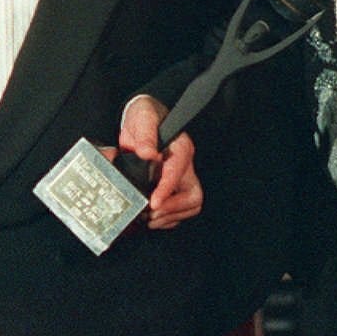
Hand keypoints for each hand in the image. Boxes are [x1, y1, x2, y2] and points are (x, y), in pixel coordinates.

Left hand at [110, 96, 202, 229]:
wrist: (143, 119)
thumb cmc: (146, 116)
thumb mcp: (143, 117)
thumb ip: (145, 134)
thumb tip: (147, 153)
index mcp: (180, 148)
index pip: (178, 173)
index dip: (166, 190)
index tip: (154, 202)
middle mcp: (185, 165)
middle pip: (193, 196)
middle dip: (173, 209)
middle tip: (150, 213)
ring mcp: (182, 178)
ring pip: (190, 206)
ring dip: (169, 216)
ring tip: (148, 217)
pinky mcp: (175, 187)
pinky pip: (179, 211)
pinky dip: (167, 219)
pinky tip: (152, 217)